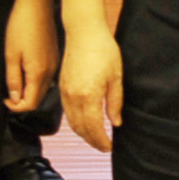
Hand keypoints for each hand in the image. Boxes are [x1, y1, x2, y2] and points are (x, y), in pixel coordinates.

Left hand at [4, 0, 58, 115]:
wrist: (37, 4)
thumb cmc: (21, 26)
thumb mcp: (11, 55)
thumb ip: (14, 79)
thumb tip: (15, 98)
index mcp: (39, 72)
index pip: (30, 103)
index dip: (16, 107)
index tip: (5, 100)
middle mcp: (50, 71)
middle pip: (38, 98)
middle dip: (23, 100)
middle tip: (8, 93)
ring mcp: (54, 63)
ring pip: (43, 88)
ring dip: (29, 90)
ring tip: (16, 81)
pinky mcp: (55, 55)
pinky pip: (47, 76)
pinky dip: (36, 80)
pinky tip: (26, 70)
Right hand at [59, 21, 122, 150]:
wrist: (84, 32)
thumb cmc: (104, 50)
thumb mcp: (116, 77)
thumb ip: (115, 102)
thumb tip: (115, 123)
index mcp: (89, 96)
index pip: (94, 128)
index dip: (102, 141)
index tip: (110, 147)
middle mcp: (74, 97)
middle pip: (81, 129)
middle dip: (92, 141)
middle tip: (103, 147)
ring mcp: (65, 93)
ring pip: (72, 123)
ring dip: (82, 134)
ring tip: (95, 138)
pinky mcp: (62, 87)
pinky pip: (67, 112)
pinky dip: (75, 123)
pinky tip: (84, 123)